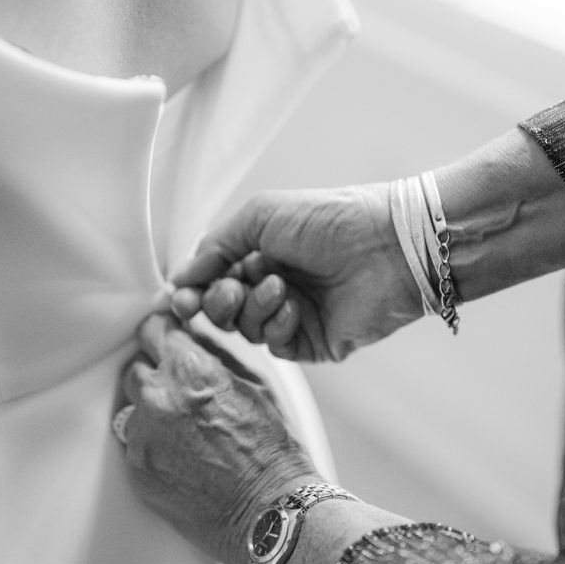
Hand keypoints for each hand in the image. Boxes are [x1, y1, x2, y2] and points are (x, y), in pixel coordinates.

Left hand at [119, 314, 320, 563]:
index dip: (162, 336)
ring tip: (184, 430)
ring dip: (151, 411)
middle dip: (156, 375)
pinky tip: (182, 455)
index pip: (151, 330)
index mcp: (189, 370)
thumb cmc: (271, 450)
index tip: (166, 343)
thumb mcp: (255, 384)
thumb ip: (214, 355)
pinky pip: (134, 443)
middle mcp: (158, 398)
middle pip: (136, 368)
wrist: (268, 511)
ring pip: (132, 408)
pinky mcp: (136, 468)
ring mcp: (143, 436)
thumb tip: (191, 337)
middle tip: (183, 394)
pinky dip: (152, 444)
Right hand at [171, 184, 421, 361]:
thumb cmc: (328, 220)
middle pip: (222, 311)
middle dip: (217, 303)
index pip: (211, 280)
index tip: (178, 299)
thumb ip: (215, 246)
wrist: (386, 245)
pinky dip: (277, 327)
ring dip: (253, 310)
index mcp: (259, 254)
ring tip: (279, 287)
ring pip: (245, 330)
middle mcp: (273, 286)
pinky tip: (293, 308)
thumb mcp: (260, 216)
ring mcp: (293, 316)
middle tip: (231, 290)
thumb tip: (178, 276)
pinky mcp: (313, 342)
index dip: (191, 292)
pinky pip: (275, 347)